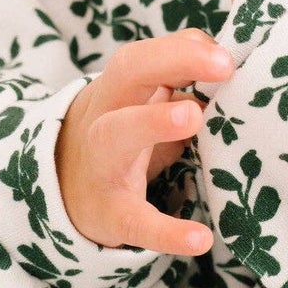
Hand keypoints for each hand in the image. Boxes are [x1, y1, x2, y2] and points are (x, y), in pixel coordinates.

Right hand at [55, 27, 234, 256]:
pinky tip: (200, 239)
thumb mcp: (140, 109)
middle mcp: (105, 118)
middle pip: (127, 74)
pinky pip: (136, 221)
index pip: (144, 55)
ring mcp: (104, 165)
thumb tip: (226, 58)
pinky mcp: (112, 213)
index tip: (226, 53)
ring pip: (116, 134)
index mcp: (118, 91)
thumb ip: (179, 82)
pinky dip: (167, 232)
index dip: (181, 49)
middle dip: (170, 62)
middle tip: (223, 66)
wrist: (62, 196)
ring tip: (194, 117)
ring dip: (153, 121)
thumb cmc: (119, 141)